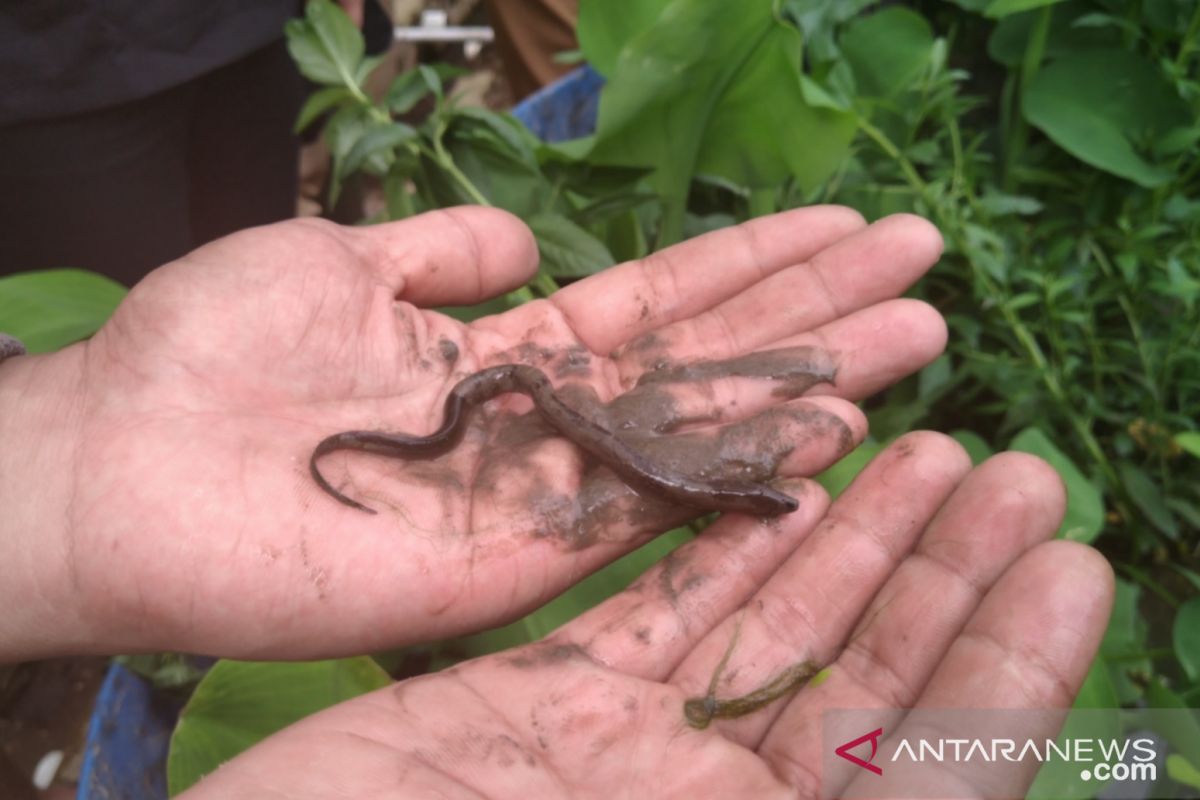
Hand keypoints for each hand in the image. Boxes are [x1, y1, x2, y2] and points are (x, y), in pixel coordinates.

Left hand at [0, 206, 945, 657]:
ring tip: (916, 333)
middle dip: (814, 310)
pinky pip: (645, 516)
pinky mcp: (514, 566)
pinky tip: (826, 430)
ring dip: (809, 383)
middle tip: (923, 266)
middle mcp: (544, 424)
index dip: (753, 263)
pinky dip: (737, 473)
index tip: (847, 223)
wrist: (114, 462)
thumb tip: (527, 243)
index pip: (662, 301)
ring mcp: (539, 497)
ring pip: (700, 434)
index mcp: (507, 350)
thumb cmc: (208, 352)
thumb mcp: (337, 259)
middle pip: (706, 362)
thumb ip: (443, 252)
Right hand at [178, 435, 1114, 798]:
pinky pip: (649, 613)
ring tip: (926, 447)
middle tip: (1015, 473)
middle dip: (939, 575)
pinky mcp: (534, 705)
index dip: (1006, 673)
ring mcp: (618, 758)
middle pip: (855, 682)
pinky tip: (778, 480)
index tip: (1072, 566)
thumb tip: (979, 781)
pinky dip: (715, 544)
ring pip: (761, 631)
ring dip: (845, 540)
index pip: (923, 770)